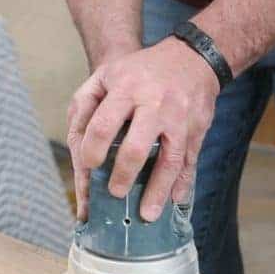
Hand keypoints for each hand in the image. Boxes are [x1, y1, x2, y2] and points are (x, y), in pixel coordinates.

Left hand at [66, 39, 220, 221]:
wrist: (191, 57)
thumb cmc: (139, 71)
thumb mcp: (107, 75)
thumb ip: (85, 103)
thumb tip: (76, 143)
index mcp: (126, 90)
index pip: (104, 125)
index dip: (93, 150)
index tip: (90, 166)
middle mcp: (154, 105)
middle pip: (137, 148)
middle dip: (124, 176)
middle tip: (114, 193)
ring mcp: (179, 119)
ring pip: (170, 161)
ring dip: (157, 191)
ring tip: (147, 215)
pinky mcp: (197, 129)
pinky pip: (190, 161)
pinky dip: (183, 184)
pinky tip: (175, 201)